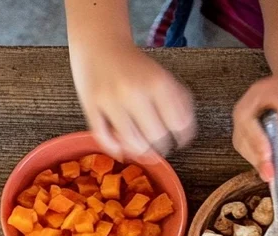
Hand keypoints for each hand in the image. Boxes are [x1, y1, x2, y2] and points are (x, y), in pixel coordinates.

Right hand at [70, 41, 194, 161]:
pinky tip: (120, 147)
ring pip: (132, 144)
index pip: (178, 124)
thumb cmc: (133, 65)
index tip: (178, 141)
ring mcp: (111, 100)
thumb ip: (179, 101)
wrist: (99, 44)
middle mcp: (134, 91)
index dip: (181, 137)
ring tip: (140, 145)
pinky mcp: (90, 107)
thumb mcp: (162, 76)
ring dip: (139, 149)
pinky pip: (105, 139)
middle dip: (159, 144)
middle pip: (156, 137)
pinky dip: (114, 147)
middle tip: (156, 142)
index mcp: (158, 82)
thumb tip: (186, 135)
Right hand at [233, 69, 277, 185]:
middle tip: (274, 177)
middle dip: (259, 160)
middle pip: (243, 142)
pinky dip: (266, 161)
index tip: (269, 168)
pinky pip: (255, 151)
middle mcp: (245, 112)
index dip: (258, 148)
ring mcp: (249, 123)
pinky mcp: (256, 134)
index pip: (248, 126)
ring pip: (247, 150)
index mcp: (253, 100)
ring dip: (261, 163)